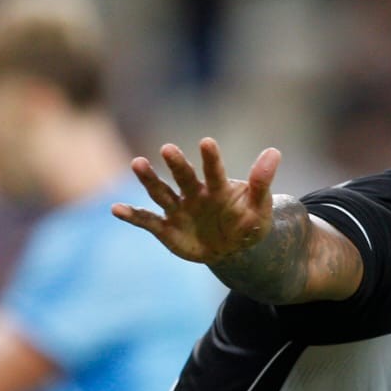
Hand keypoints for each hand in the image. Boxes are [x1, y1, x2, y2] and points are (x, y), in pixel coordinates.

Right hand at [113, 138, 281, 264]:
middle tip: (168, 149)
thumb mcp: (258, 208)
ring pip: (161, 192)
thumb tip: (274, 152)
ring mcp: (178, 210)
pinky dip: (132, 216)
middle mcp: (194, 194)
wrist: (231, 248)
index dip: (211, 159)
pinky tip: (116, 209)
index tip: (207, 142)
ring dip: (149, 180)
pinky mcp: (166, 228)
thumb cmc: (246, 222)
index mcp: (217, 188)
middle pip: (183, 177)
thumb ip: (262, 182)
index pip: (214, 171)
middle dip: (176, 164)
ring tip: (137, 163)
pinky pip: (147, 220)